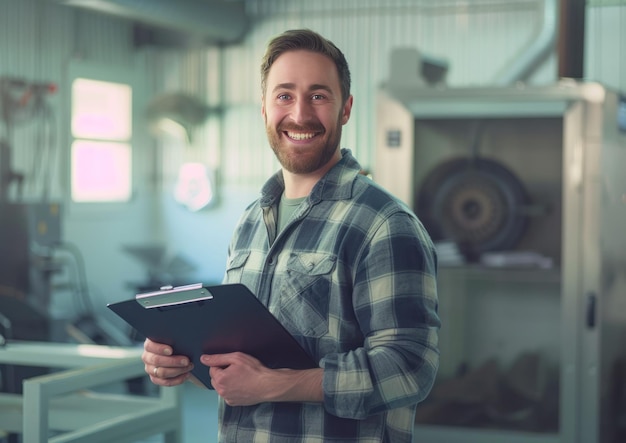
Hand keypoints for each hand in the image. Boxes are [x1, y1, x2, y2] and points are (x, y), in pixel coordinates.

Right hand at [142, 338, 193, 385]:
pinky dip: (177, 379)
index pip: (150, 346)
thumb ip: (176, 336)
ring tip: (189, 366)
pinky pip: (164, 382)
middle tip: (187, 360)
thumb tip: (181, 335)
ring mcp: (150, 368)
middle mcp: (147, 356)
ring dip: (177, 370)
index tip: (171, 350)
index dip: (160, 349)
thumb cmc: (179, 342)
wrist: (181, 353)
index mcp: (150, 344)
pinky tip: (186, 375)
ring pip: (161, 373)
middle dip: (173, 361)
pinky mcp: (155, 378)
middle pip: (156, 361)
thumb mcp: (177, 337)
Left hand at [201, 352, 323, 405]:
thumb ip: (218, 358)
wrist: (268, 385)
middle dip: (222, 373)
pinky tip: (242, 385)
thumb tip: (204, 358)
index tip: (233, 364)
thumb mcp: (236, 358)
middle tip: (237, 370)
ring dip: (227, 381)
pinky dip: (232, 389)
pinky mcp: (234, 403)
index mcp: (220, 379)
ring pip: (221, 387)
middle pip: (215, 378)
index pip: (212, 368)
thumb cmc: (255, 371)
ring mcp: (228, 398)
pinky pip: (228, 394)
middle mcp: (221, 391)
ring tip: (241, 377)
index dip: (222, 364)